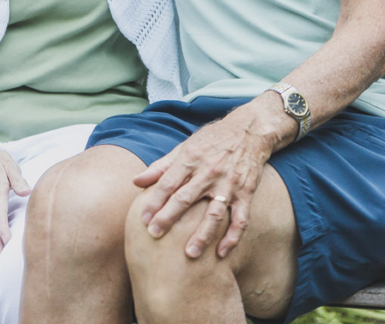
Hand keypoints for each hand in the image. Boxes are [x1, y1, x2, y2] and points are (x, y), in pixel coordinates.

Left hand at [133, 104, 280, 260]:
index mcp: (191, 158)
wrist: (249, 130)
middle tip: (154, 235)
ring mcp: (229, 183)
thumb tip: (136, 181)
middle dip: (169, 217)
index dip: (155, 201)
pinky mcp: (246, 192)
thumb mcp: (185, 146)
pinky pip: (240, 219)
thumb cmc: (212, 139)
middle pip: (186, 198)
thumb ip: (161, 166)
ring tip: (190, 253)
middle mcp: (209, 171)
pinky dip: (232, 237)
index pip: (169, 183)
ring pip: (214, 213)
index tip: (143, 219)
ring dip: (202, 234)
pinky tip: (221, 253)